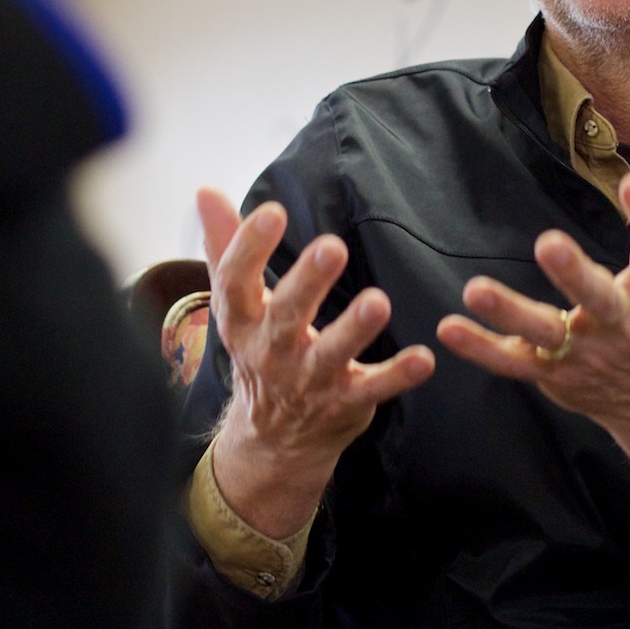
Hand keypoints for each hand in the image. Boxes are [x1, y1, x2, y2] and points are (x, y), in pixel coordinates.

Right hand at [198, 187, 433, 538]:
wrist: (271, 438)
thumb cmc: (259, 348)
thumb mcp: (236, 303)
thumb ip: (225, 245)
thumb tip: (206, 190)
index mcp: (241, 320)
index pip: (236, 281)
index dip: (250, 247)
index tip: (273, 211)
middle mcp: (271, 351)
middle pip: (287, 315)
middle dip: (309, 283)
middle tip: (334, 247)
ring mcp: (308, 380)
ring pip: (330, 355)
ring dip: (354, 330)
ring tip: (379, 302)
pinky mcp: (344, 402)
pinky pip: (372, 389)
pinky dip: (397, 376)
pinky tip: (424, 358)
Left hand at [436, 155, 629, 495]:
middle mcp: (623, 326)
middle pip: (598, 299)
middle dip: (574, 274)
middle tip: (549, 244)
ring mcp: (584, 353)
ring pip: (544, 334)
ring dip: (510, 313)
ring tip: (474, 290)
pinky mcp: (553, 373)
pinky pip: (512, 363)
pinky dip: (481, 349)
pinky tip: (449, 328)